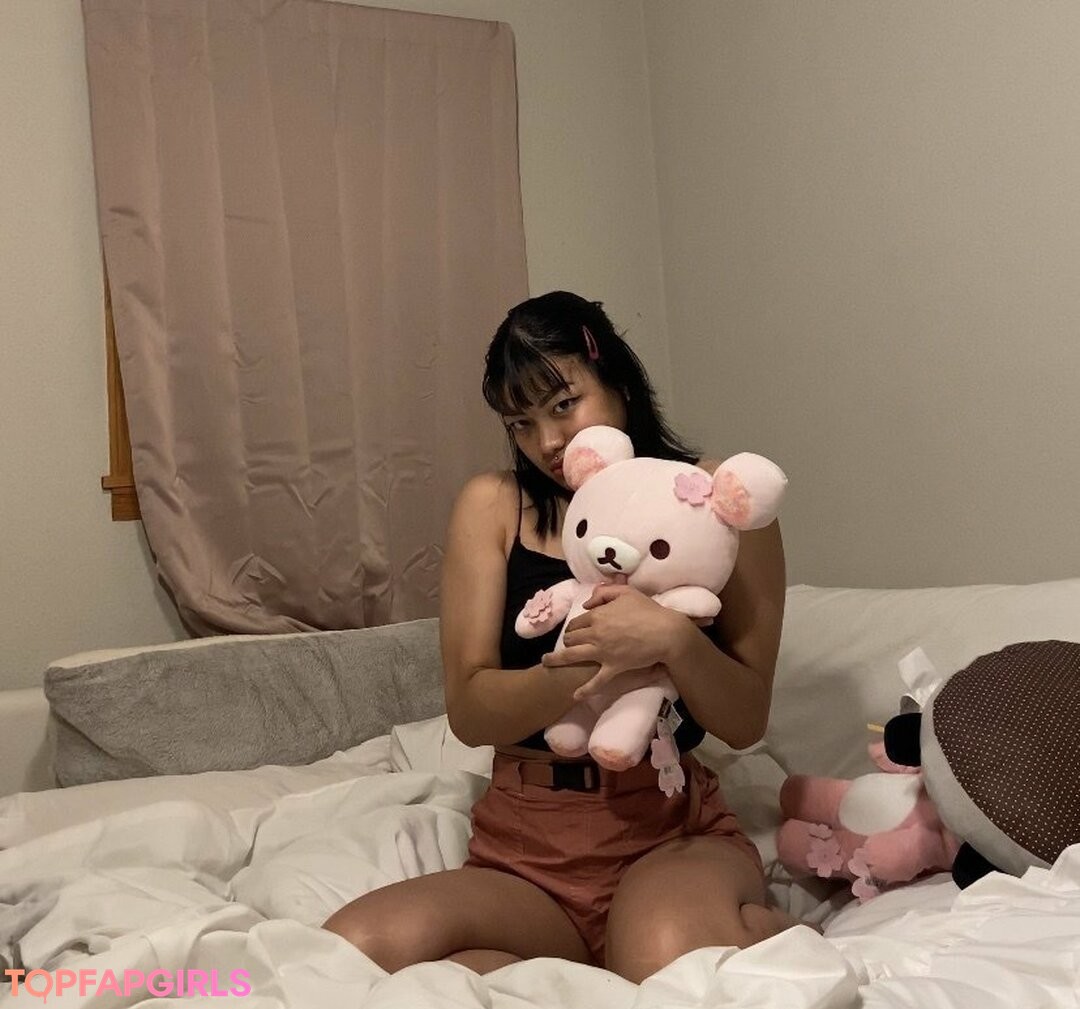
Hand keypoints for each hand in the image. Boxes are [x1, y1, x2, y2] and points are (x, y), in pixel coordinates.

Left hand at [541, 584, 688, 699]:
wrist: (666, 633)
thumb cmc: (648, 611)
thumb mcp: (626, 593)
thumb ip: (604, 593)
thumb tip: (587, 603)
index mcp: (597, 616)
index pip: (576, 622)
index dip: (573, 627)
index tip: (574, 631)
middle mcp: (595, 634)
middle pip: (570, 638)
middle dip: (566, 641)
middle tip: (566, 645)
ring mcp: (602, 653)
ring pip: (572, 657)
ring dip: (556, 660)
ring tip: (546, 664)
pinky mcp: (613, 668)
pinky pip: (595, 682)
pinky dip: (584, 690)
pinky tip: (574, 696)